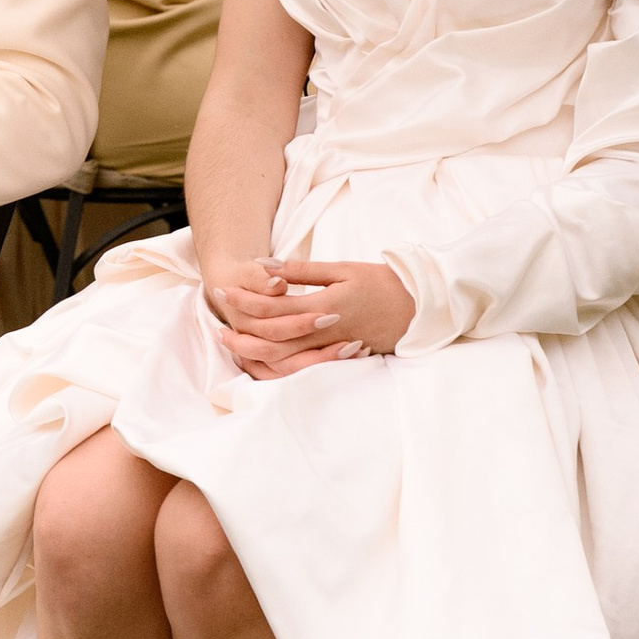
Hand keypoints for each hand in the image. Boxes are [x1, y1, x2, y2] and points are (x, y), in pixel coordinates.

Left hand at [201, 252, 412, 380]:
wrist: (420, 307)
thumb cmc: (381, 282)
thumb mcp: (342, 269)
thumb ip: (302, 272)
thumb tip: (264, 267)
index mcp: (325, 306)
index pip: (273, 308)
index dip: (245, 300)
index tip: (223, 291)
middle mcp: (326, 333)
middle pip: (272, 341)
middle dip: (242, 336)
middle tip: (218, 329)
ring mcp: (333, 350)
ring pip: (285, 362)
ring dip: (255, 356)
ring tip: (234, 347)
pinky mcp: (339, 360)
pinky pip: (302, 371)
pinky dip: (279, 369)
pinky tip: (263, 362)